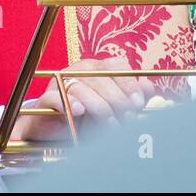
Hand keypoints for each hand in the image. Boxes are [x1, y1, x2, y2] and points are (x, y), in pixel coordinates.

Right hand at [10, 56, 155, 141]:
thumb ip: (131, 96)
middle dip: (118, 101)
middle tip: (127, 120)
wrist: (55, 130)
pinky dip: (69, 104)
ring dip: (100, 108)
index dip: (129, 84)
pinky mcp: (47, 97)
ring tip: (110, 126)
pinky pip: (58, 97)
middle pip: (102, 79)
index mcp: (98, 67)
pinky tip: (79, 112)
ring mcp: (62, 81)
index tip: (138, 104)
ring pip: (82, 88)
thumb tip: (149, 88)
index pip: (117, 66)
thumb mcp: (114, 107)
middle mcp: (81, 69)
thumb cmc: (88, 117)